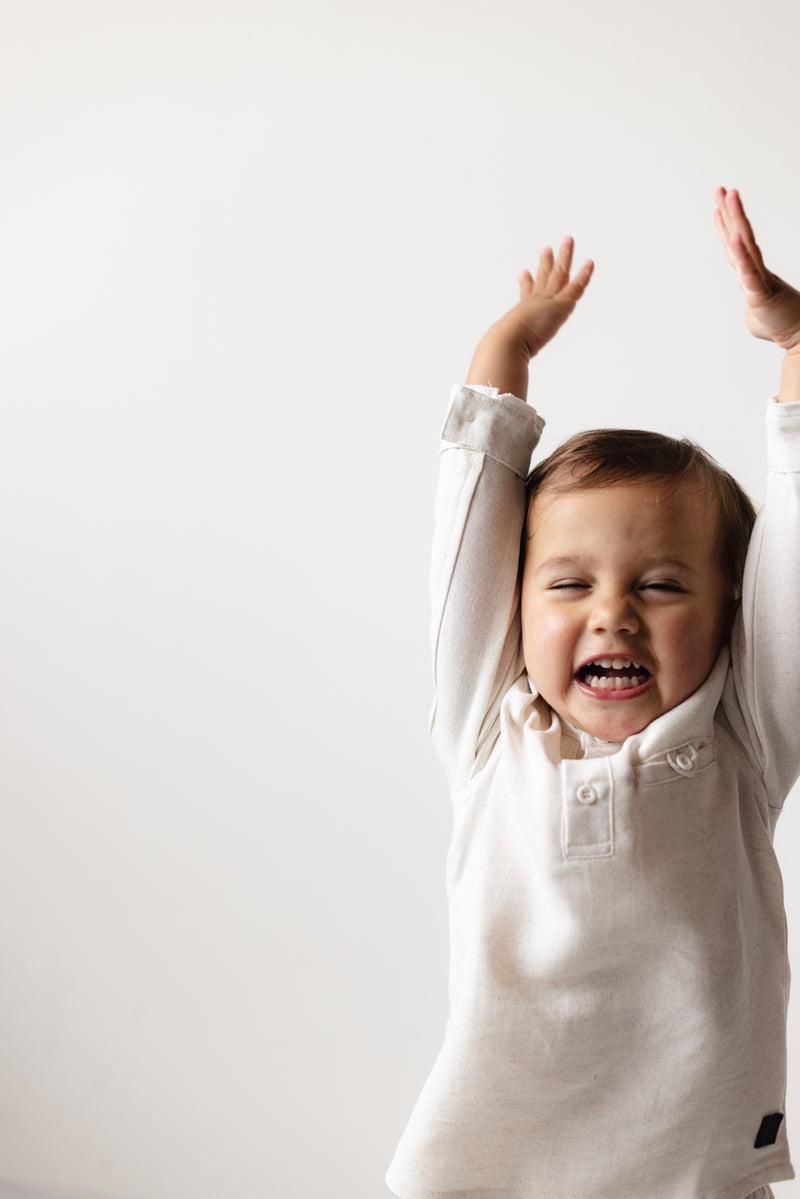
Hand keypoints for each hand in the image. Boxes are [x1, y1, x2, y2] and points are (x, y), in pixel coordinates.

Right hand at [466, 239, 592, 398]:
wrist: (504, 346)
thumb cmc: (499, 356)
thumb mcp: (499, 360)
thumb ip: (495, 367)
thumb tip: (483, 382)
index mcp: (522, 315)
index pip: (525, 295)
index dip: (525, 284)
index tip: (523, 272)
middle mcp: (533, 304)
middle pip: (542, 279)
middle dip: (545, 264)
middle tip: (547, 249)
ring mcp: (546, 302)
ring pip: (558, 275)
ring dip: (564, 257)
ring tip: (568, 240)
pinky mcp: (559, 306)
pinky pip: (575, 287)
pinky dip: (583, 275)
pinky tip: (590, 263)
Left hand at [714, 187, 799, 351]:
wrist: (798, 337)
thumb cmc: (780, 325)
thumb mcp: (757, 317)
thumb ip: (752, 307)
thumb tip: (750, 310)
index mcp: (752, 275)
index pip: (736, 246)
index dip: (727, 226)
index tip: (719, 206)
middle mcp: (754, 272)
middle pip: (739, 236)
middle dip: (729, 211)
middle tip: (721, 188)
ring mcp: (758, 279)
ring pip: (744, 245)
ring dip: (736, 219)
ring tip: (730, 195)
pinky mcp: (760, 294)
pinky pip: (748, 271)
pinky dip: (741, 254)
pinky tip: (734, 237)